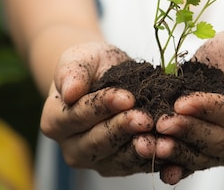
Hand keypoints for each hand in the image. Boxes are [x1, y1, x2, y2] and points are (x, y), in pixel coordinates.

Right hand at [40, 42, 157, 175]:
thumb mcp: (79, 58)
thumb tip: (70, 91)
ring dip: (140, 150)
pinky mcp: (118, 165)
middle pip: (97, 142)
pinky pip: (135, 166)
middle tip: (145, 118)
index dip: (103, 106)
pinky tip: (168, 148)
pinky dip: (153, 159)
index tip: (127, 97)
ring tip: (159, 139)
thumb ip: (72, 72)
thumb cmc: (90, 65)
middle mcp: (71, 147)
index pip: (79, 116)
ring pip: (117, 159)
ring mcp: (95, 160)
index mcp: (55, 121)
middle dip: (123, 129)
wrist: (106, 74)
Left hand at [153, 31, 223, 184]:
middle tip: (161, 123)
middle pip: (220, 140)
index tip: (181, 103)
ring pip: (206, 157)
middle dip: (188, 132)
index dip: (207, 109)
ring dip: (178, 154)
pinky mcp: (215, 157)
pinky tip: (163, 171)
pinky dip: (179, 168)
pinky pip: (196, 165)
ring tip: (153, 146)